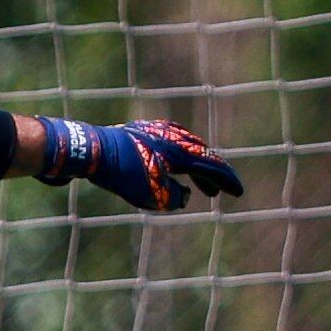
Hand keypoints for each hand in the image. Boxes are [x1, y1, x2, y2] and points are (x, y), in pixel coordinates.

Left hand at [32, 117, 242, 212]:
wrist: (92, 149)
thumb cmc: (122, 174)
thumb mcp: (153, 196)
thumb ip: (175, 198)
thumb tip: (184, 195)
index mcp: (181, 152)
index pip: (212, 166)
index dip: (227, 180)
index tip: (239, 192)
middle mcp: (173, 138)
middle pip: (200, 156)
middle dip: (211, 175)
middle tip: (217, 192)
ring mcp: (157, 132)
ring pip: (184, 150)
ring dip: (193, 168)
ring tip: (197, 185)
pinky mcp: (141, 132)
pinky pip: (168, 145)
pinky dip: (177, 160)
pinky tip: (173, 168)